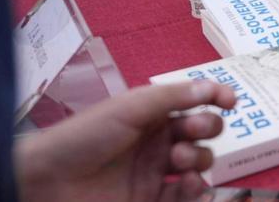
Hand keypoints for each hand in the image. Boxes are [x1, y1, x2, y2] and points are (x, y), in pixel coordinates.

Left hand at [15, 81, 235, 201]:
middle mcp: (158, 141)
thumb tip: (212, 87)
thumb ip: (173, 96)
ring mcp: (156, 173)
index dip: (216, 98)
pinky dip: (196, 191)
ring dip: (199, 159)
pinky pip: (187, 196)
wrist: (47, 183)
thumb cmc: (85, 136)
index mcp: (153, 113)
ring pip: (199, 163)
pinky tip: (189, 185)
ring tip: (180, 162)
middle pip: (203, 132)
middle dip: (207, 129)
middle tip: (191, 133)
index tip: (230, 101)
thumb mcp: (129, 107)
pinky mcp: (151, 201)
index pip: (195, 102)